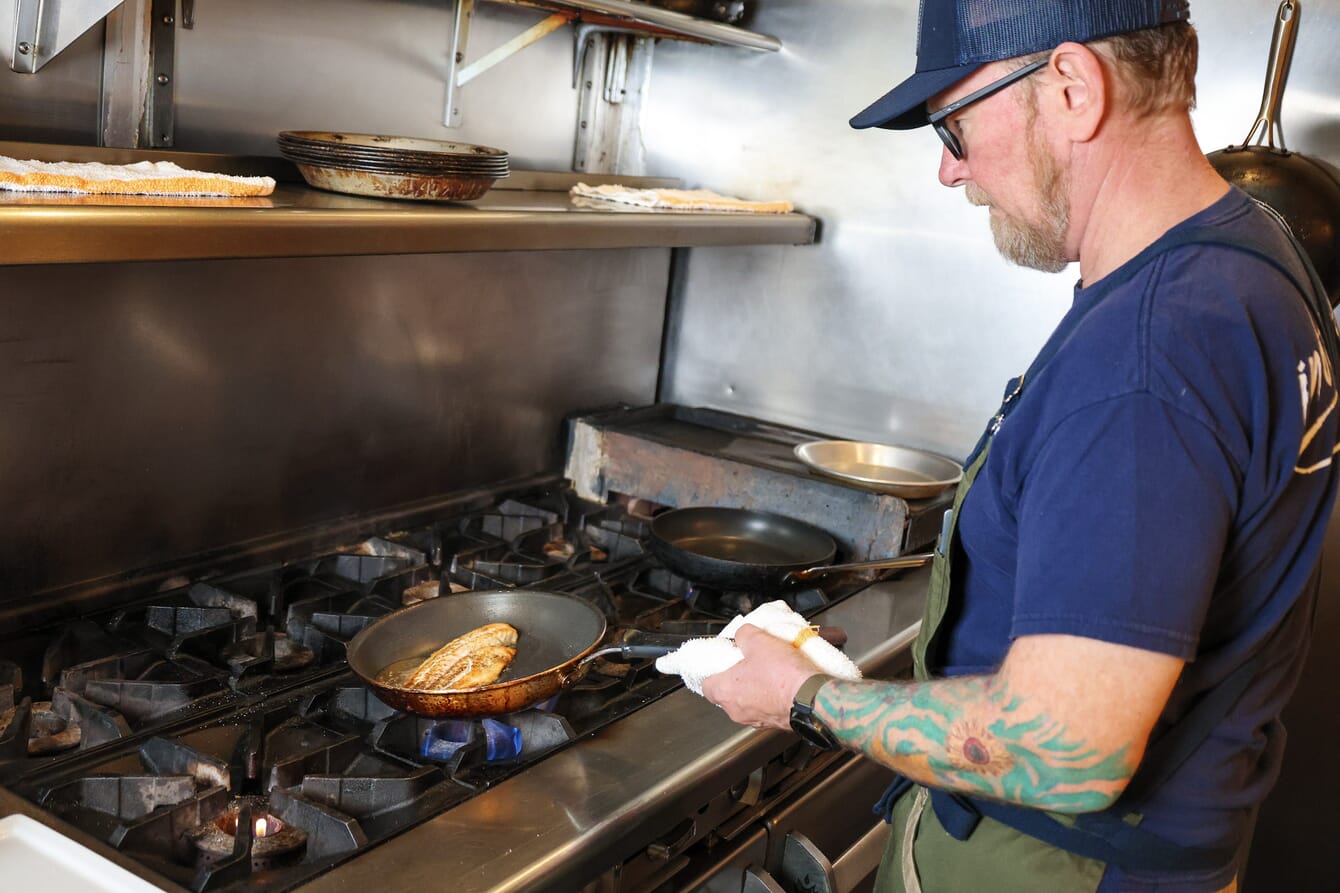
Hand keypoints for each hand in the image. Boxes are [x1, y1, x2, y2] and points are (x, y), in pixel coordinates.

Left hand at [700, 623, 821, 729]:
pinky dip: (773, 698)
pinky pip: (768, 709)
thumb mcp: (758, 641)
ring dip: (757, 689)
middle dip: (738, 679)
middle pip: (729, 694)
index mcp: (725, 692)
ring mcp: (757, 720)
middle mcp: (737, 711)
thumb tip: (742, 635)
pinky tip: (783, 683)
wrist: (810, 697)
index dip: (713, 672)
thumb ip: (744, 635)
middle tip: (749, 663)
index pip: (707, 686)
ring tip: (770, 671)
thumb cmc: (781, 674)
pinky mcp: (775, 724)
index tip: (722, 662)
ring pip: (749, 702)